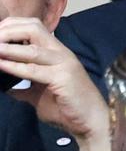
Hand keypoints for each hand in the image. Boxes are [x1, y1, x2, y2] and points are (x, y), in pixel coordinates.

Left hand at [0, 17, 109, 150]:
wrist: (90, 123)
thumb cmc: (67, 109)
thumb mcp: (38, 96)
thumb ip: (24, 88)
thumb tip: (5, 87)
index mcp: (56, 53)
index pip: (33, 27)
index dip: (11, 27)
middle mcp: (61, 53)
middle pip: (33, 27)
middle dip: (7, 30)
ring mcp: (64, 63)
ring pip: (33, 45)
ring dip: (7, 44)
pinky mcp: (63, 77)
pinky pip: (34, 69)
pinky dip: (14, 66)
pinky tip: (1, 65)